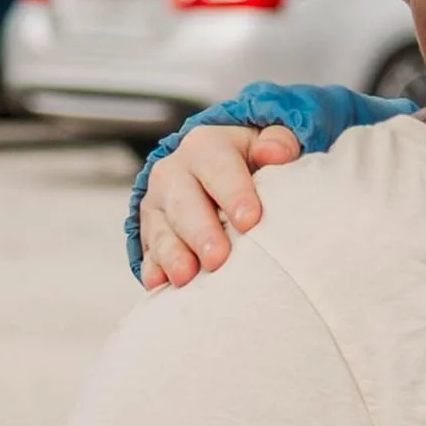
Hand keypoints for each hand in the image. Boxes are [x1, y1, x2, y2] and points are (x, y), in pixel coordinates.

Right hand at [138, 122, 300, 289]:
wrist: (214, 173)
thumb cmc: (250, 163)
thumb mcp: (265, 145)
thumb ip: (278, 142)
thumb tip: (274, 152)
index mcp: (206, 147)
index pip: (218, 168)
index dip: (234, 194)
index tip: (250, 221)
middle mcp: (174, 173)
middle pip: (184, 203)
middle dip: (201, 232)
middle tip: (218, 258)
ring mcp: (157, 205)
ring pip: (161, 230)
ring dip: (173, 254)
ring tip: (186, 277)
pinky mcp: (149, 233)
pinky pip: (148, 252)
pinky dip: (153, 269)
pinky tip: (160, 283)